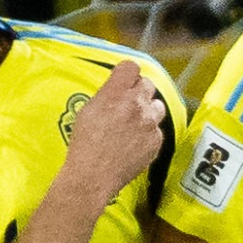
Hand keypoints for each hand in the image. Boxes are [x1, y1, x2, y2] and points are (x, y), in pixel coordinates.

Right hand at [64, 61, 166, 201]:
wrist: (93, 175)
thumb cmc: (85, 144)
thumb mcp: (88, 110)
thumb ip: (108, 95)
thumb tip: (118, 88)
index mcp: (116, 93)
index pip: (131, 67)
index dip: (128, 73)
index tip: (125, 80)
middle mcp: (136, 104)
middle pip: (147, 84)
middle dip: (138, 91)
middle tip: (128, 103)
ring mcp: (150, 123)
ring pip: (157, 106)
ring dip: (148, 111)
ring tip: (135, 123)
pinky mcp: (156, 140)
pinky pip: (157, 130)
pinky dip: (149, 133)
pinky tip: (135, 142)